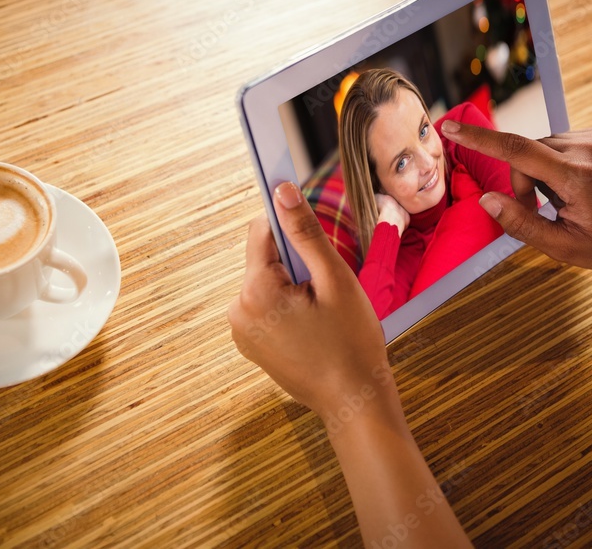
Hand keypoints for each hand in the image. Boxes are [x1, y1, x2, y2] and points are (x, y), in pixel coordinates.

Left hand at [228, 183, 472, 546]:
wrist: (353, 402)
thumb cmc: (351, 343)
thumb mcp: (334, 280)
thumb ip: (306, 232)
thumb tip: (282, 190)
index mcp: (255, 291)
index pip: (262, 232)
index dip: (288, 221)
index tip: (308, 219)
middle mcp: (237, 311)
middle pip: (265, 260)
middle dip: (296, 264)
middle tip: (327, 289)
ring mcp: (241, 332)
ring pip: (267, 283)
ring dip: (294, 286)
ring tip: (323, 313)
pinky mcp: (250, 345)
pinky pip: (266, 307)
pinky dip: (288, 307)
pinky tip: (314, 328)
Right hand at [440, 121, 591, 273]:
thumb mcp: (566, 248)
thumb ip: (521, 224)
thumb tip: (486, 200)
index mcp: (578, 178)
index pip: (517, 151)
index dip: (478, 139)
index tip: (450, 126)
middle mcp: (590, 148)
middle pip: (529, 153)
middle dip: (525, 181)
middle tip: (545, 210)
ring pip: (546, 146)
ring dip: (544, 171)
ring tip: (570, 200)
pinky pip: (566, 142)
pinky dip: (563, 162)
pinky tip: (585, 186)